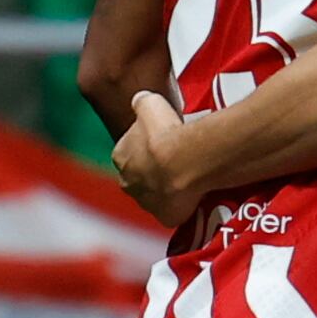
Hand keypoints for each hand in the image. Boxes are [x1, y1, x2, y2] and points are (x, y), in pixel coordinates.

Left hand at [112, 90, 211, 225]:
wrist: (188, 160)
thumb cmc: (168, 132)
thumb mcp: (151, 103)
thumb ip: (142, 103)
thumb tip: (140, 100)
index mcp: (121, 155)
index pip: (129, 152)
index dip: (146, 148)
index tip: (162, 143)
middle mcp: (128, 182)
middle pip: (140, 177)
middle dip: (154, 172)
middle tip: (176, 161)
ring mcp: (146, 202)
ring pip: (156, 196)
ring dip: (168, 189)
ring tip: (189, 177)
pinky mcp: (166, 216)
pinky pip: (174, 211)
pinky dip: (183, 205)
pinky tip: (195, 194)